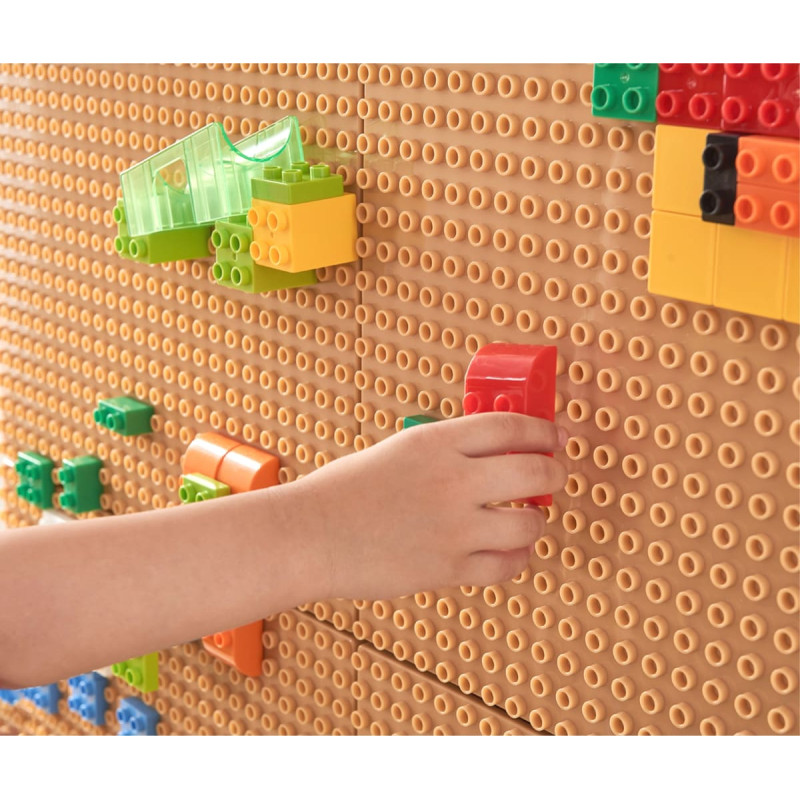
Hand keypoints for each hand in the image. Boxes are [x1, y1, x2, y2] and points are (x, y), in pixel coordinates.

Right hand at [298, 413, 567, 600]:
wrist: (310, 535)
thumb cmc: (344, 491)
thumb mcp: (399, 449)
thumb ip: (446, 449)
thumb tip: (492, 455)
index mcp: (437, 442)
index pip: (512, 428)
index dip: (543, 430)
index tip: (554, 436)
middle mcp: (453, 481)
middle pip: (535, 471)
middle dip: (555, 471)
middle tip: (553, 474)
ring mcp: (454, 528)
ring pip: (530, 523)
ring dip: (536, 520)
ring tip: (527, 518)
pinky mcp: (448, 568)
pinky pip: (507, 565)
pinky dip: (516, 557)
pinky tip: (509, 549)